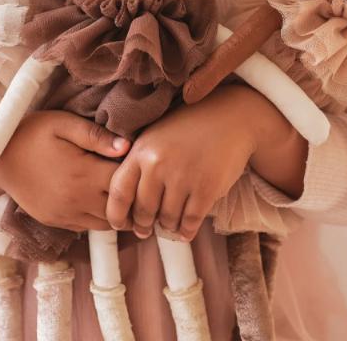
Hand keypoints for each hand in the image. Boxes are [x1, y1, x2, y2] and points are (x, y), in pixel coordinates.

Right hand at [0, 111, 129, 231]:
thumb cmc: (32, 134)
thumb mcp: (63, 124)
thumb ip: (96, 136)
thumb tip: (128, 145)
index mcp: (83, 174)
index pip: (125, 182)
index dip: (138, 173)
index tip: (143, 162)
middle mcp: (77, 201)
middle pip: (120, 209)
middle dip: (133, 198)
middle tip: (140, 181)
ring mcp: (65, 215)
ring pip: (105, 224)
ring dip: (117, 211)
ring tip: (123, 192)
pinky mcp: (56, 222)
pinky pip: (87, 227)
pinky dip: (98, 217)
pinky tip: (99, 198)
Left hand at [106, 84, 295, 241]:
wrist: (230, 117)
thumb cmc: (189, 127)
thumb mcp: (156, 136)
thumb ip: (139, 163)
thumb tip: (126, 204)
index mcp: (141, 150)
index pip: (119, 192)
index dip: (116, 214)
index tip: (121, 224)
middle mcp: (158, 164)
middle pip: (143, 211)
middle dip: (144, 224)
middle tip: (146, 228)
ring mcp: (183, 176)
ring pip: (167, 219)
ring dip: (168, 226)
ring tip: (169, 223)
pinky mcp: (207, 188)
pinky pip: (190, 222)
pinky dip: (186, 230)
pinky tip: (185, 228)